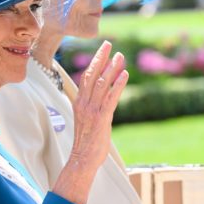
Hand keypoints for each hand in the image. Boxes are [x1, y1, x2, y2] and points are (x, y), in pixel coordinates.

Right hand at [53, 41, 127, 203]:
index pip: (85, 77)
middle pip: (91, 75)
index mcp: (80, 103)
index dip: (94, 62)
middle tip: (109, 44)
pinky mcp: (101, 118)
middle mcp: (84, 103)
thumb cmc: (87, 142)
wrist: (82, 159)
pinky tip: (124, 74)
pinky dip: (117, 84)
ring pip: (101, 83)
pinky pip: (110, 97)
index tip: (102, 50)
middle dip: (101, 58)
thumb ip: (93, 108)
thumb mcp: (88, 121)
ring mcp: (92, 110)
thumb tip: (102, 100)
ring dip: (111, 68)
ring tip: (120, 55)